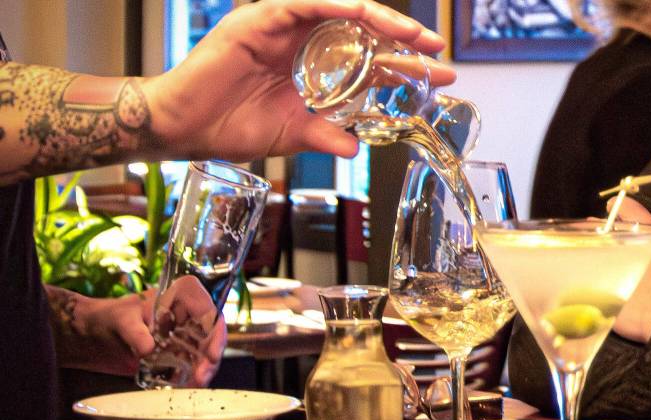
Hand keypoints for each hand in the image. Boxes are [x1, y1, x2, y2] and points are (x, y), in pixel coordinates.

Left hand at [53, 283, 225, 386]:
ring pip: (206, 351)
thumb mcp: (120, 321)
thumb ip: (135, 332)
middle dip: (210, 357)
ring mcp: (185, 334)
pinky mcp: (179, 352)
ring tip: (193, 385)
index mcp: (179, 295)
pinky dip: (191, 376)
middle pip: (212, 334)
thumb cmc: (106, 318)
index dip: (216, 331)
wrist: (92, 335)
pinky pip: (193, 364)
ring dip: (203, 369)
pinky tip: (184, 386)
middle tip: (202, 377)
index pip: (208, 310)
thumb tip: (147, 348)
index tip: (211, 353)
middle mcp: (188, 313)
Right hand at [143, 0, 451, 161]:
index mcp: (306, 61)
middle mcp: (297, 36)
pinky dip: (339, 7)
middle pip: (361, 29)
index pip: (364, 56)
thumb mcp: (292, 134)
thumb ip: (325, 134)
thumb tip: (358, 146)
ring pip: (341, 10)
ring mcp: (279, 23)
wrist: (183, 128)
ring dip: (382, 21)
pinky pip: (307, 3)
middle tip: (438, 55)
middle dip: (403, 41)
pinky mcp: (260, 18)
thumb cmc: (227, 126)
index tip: (435, 75)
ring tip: (416, 39)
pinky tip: (367, 16)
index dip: (401, 63)